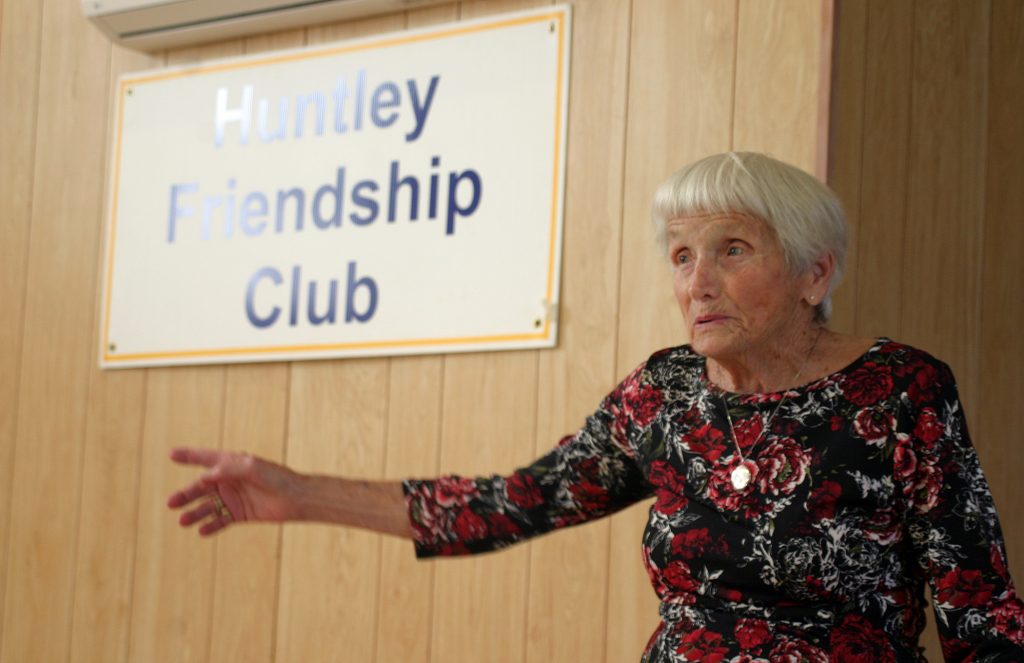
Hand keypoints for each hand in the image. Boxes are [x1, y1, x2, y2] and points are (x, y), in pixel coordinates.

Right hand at [167, 448, 300, 535]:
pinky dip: (211, 526)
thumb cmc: (276, 477)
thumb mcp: (252, 468)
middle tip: (171, 503)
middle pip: (201, 487)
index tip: (171, 454)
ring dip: (195, 513)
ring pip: (208, 506)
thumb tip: (205, 477)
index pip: (206, 458)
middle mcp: (229, 480)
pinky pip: (220, 521)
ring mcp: (233, 498)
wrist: (296, 498)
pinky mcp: (239, 514)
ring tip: (183, 521)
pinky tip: (202, 531)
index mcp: (231, 464)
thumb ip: (228, 470)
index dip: (189, 456)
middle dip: (186, 494)